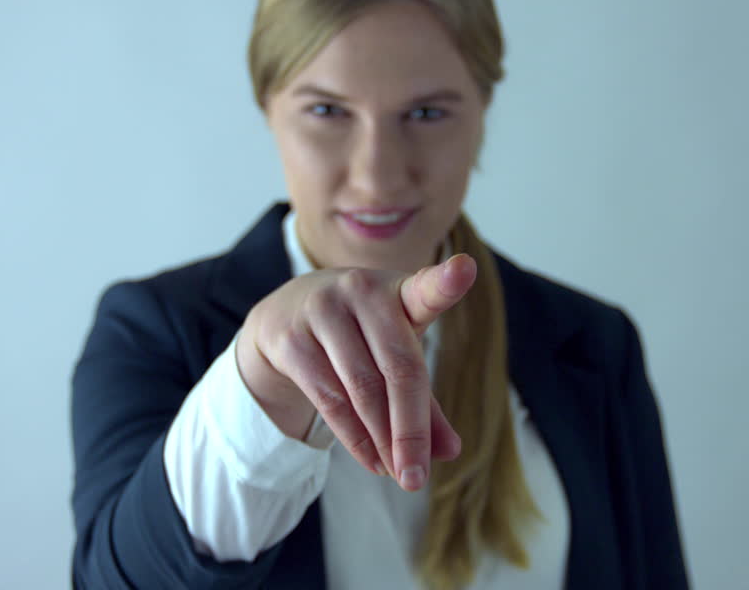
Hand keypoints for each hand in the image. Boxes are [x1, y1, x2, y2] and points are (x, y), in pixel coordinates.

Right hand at [236, 254, 475, 491]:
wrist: (283, 315)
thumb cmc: (359, 334)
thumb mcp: (396, 354)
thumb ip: (425, 400)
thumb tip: (450, 451)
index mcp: (399, 290)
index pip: (425, 288)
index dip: (445, 281)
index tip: (464, 269)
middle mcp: (361, 291)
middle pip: (398, 367)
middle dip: (412, 430)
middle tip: (418, 478)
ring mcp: (322, 310)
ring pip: (361, 390)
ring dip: (382, 441)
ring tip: (398, 473)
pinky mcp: (290, 338)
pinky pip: (328, 400)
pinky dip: (354, 438)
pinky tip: (371, 460)